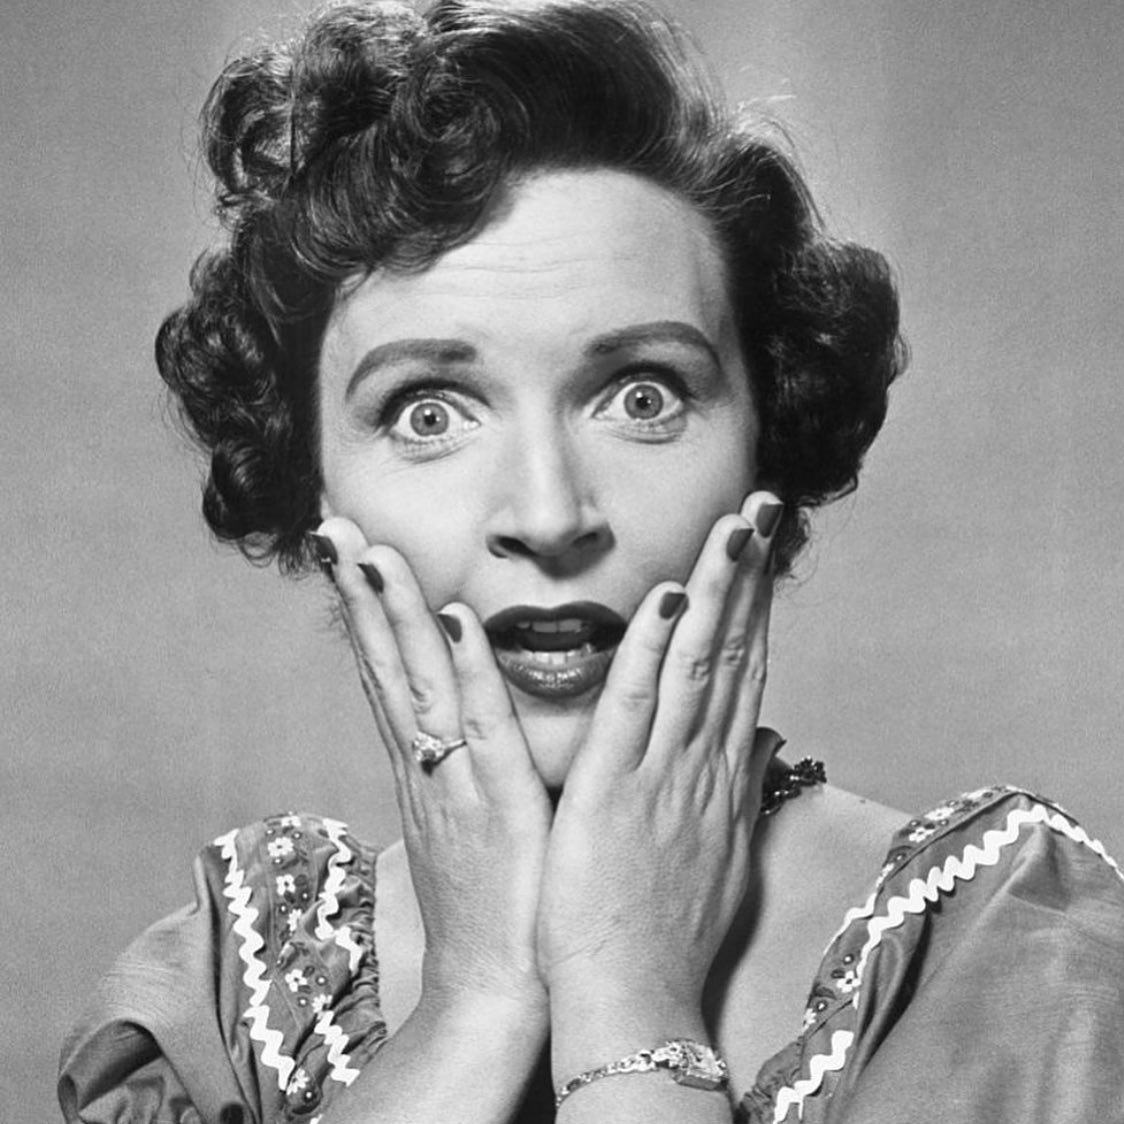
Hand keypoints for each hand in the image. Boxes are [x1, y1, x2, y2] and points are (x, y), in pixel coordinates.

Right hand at [315, 518, 551, 1019]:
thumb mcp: (466, 816)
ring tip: (369, 550)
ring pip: (420, 679)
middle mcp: (426, 762)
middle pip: (387, 664)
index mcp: (422, 763)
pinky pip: (481, 722)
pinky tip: (454, 617)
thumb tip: (463, 716)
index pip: (388, 672)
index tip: (349, 553)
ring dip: (394, 613)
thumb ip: (463, 759)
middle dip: (359, 594)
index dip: (366, 612)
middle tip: (333, 528)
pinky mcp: (499, 798)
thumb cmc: (491, 899)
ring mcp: (455, 778)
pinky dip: (467, 668)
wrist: (492, 986)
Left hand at [537, 492, 782, 1013]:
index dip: (754, 605)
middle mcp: (702, 763)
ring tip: (733, 524)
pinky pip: (636, 707)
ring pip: (697, 663)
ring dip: (716, 589)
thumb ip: (741, 786)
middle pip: (733, 650)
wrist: (634, 996)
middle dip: (748, 575)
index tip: (759, 552)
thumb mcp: (720, 854)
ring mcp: (662, 772)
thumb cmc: (669, 927)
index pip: (742, 670)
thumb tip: (763, 739)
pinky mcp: (613, 789)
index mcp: (718, 774)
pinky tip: (669, 597)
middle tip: (762, 507)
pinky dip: (655, 650)